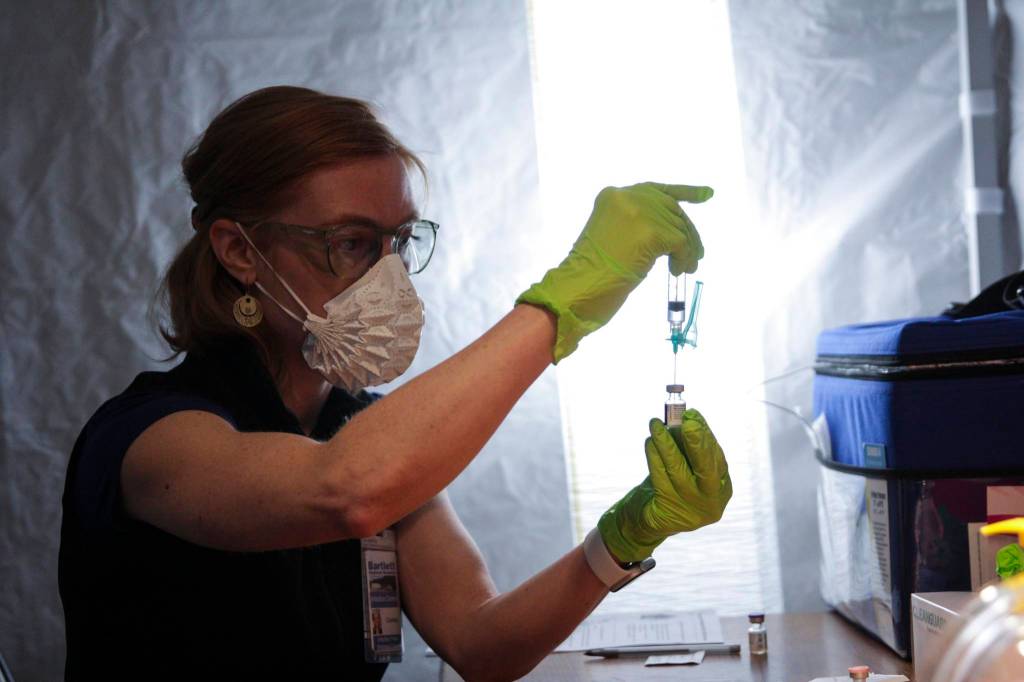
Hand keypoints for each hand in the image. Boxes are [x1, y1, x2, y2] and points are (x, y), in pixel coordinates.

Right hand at [516, 182, 712, 361]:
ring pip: (679, 227)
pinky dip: (684, 258)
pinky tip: (678, 271)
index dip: (685, 192)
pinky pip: (681, 243)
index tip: (707, 194)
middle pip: (672, 209)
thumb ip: (636, 222)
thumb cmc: (590, 271)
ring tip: (685, 268)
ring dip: (687, 250)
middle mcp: (628, 196)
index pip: (656, 189)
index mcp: (613, 196)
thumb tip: (671, 227)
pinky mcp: (653, 231)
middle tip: (697, 255)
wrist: (579, 287)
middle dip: (686, 232)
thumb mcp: (612, 235)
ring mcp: (641, 212)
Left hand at [597, 410, 731, 562]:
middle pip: (706, 470)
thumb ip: (687, 448)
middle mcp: (711, 503)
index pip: (716, 459)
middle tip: (686, 420)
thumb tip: (683, 420)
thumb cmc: (669, 487)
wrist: (647, 521)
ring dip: (666, 445)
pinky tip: (650, 442)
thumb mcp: (684, 467)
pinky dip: (654, 458)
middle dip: (696, 443)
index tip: (693, 415)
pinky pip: (660, 480)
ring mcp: (690, 512)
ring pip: (678, 472)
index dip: (705, 436)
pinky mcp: (668, 514)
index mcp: (721, 489)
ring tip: (655, 425)